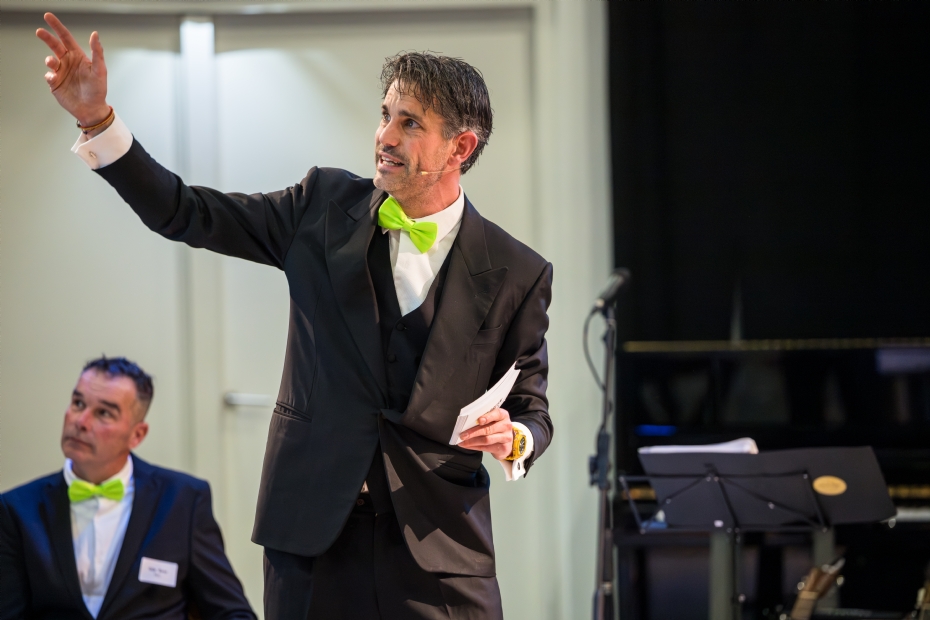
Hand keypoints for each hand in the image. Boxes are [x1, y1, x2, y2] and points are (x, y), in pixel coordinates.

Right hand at [36, 12, 109, 127]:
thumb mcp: (100, 70)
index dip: (57, 26)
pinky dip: (49, 75)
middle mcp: (67, 62)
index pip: (65, 38)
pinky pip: (49, 75)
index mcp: (77, 56)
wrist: (91, 109)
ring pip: (50, 60)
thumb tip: (95, 34)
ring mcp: (60, 72)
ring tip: (52, 62)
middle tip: (39, 31)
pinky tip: (54, 78)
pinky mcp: (55, 83)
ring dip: (49, 59)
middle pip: (54, 45)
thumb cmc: (98, 89)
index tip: (47, 16)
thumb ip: (97, 52)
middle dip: (46, 37)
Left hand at [458, 407, 513, 460]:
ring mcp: (506, 437)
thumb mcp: (493, 419)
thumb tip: (467, 423)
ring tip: (463, 442)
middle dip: (473, 432)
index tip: (479, 420)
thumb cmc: (496, 427)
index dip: (488, 417)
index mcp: (503, 415)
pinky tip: (468, 446)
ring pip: (486, 440)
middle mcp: (506, 426)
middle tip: (463, 435)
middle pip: (488, 429)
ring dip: (472, 441)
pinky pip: (486, 448)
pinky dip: (475, 447)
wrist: (506, 441)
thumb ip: (483, 418)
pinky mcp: (503, 448)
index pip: (496, 414)